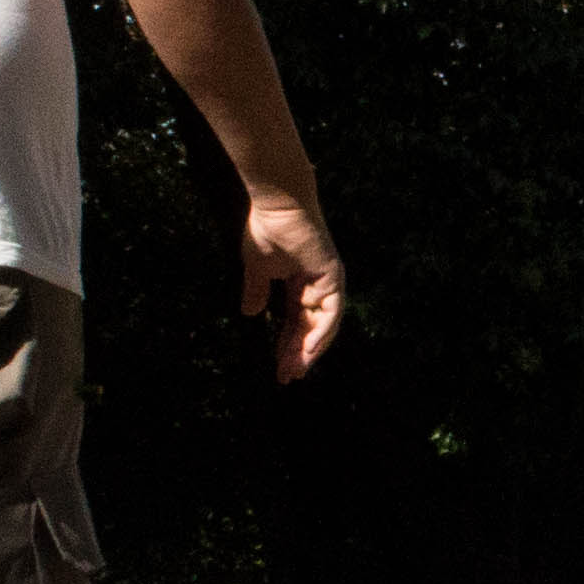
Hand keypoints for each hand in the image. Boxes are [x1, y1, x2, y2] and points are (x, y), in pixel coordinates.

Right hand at [241, 191, 343, 381]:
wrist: (276, 205)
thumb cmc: (266, 229)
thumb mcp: (256, 268)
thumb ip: (256, 291)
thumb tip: (250, 315)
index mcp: (299, 285)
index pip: (295, 323)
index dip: (285, 346)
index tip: (278, 370)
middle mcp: (316, 286)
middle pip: (310, 329)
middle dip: (298, 354)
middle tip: (287, 378)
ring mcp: (327, 282)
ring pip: (323, 325)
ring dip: (309, 350)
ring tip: (295, 371)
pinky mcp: (333, 277)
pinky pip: (330, 312)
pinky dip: (322, 332)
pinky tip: (309, 351)